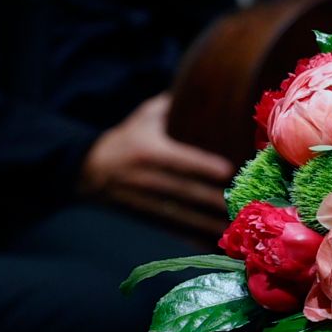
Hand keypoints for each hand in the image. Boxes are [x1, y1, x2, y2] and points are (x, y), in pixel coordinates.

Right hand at [79, 93, 233, 239]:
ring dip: (206, 223)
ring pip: (180, 215)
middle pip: (184, 191)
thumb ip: (172, 105)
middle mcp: (146, 178)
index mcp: (148, 151)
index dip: (201, 165)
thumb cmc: (125, 138)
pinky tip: (210, 243)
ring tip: (232, 227)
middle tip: (242, 205)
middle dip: (212, 200)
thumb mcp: (144, 117)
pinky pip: (172, 229)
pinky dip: (191, 237)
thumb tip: (205, 88)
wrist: (89, 170)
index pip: (177, 159)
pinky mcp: (146, 216)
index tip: (226, 170)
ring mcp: (145, 201)